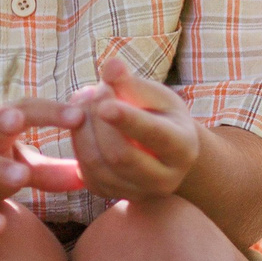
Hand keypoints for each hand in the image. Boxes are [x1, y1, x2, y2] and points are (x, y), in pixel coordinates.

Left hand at [68, 55, 198, 200]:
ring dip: (82, 129)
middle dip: (98, 120)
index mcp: (183, 148)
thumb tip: (111, 65)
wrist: (165, 152)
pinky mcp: (112, 195)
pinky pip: (85, 171)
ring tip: (84, 101)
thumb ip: (132, 83)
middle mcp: (165, 179)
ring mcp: (137, 192)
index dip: (127, 119)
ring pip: (97, 164)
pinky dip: (78, 142)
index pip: (153, 135)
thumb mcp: (156, 96)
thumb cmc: (162, 115)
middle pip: (120, 154)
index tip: (104, 100)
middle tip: (92, 90)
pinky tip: (83, 122)